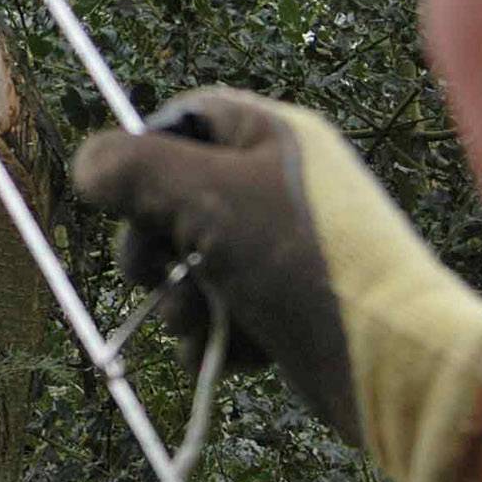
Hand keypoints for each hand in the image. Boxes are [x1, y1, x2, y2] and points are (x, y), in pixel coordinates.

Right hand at [72, 87, 481, 481]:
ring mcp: (288, 248)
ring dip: (180, 298)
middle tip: (150, 273)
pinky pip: (225, 307)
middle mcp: (281, 184)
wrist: (395, 364)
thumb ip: (134, 171)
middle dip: (153, 243)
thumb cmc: (302, 263)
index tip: (124, 197)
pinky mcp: (292, 306)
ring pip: (195, 261)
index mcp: (273, 136)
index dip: (145, 154)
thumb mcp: (205, 200)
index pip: (186, 117)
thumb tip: (86, 165)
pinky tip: (231, 352)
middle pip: (177, 195)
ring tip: (199, 322)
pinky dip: (216, 332)